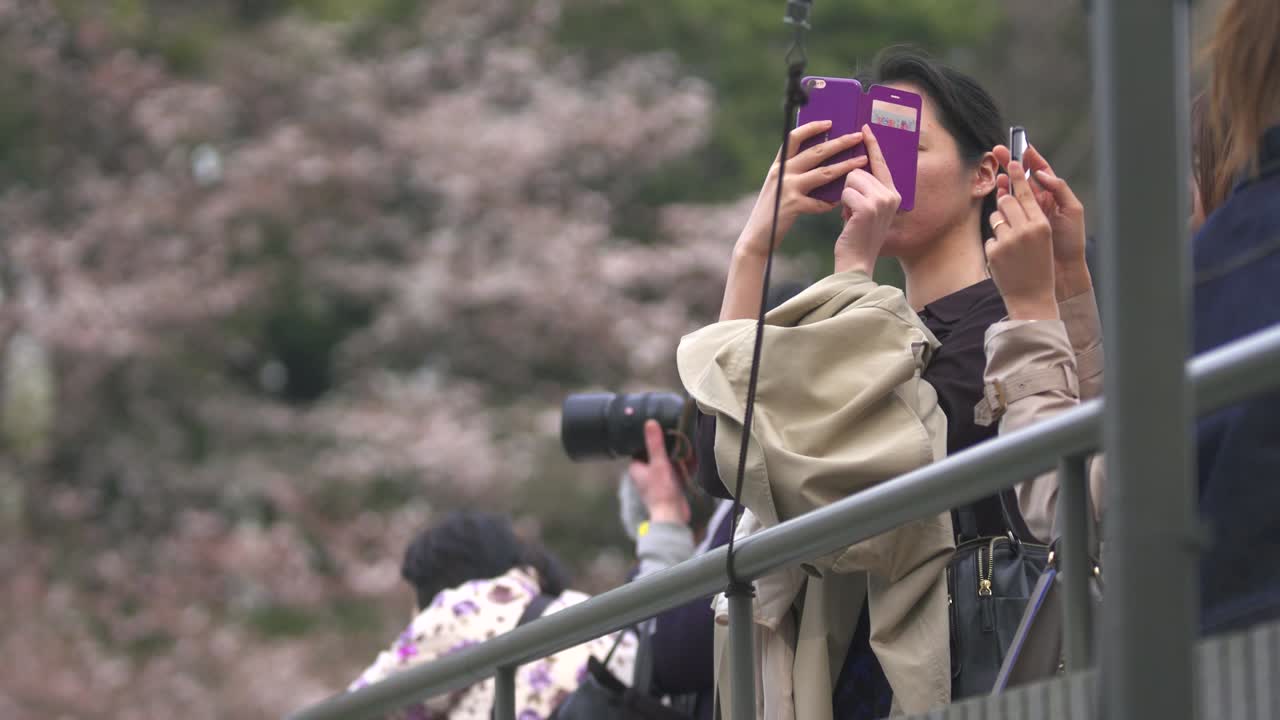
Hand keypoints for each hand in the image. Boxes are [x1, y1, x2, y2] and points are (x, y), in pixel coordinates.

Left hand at [627, 421, 690, 525]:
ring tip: (684, 442)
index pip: (639, 447)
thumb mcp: (658, 463)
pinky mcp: (669, 486)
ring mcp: (658, 480)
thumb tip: (649, 422)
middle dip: (665, 445)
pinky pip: (675, 471)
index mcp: (636, 468)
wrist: (672, 515)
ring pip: (666, 462)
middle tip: (675, 432)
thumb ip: (654, 443)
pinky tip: (691, 457)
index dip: (648, 437)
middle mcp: (645, 474)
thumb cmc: (661, 491)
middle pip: (654, 454)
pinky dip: (682, 465)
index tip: (658, 426)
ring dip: (675, 455)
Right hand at [737, 121, 869, 256]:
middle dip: (839, 142)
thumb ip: (793, 174)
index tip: (830, 123)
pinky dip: (832, 202)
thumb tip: (821, 162)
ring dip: (845, 166)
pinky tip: (841, 202)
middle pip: (815, 151)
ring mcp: (787, 188)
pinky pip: (819, 202)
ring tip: (862, 161)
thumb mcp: (779, 187)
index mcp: (779, 165)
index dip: (812, 128)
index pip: (794, 138)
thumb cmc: (772, 212)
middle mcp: (782, 173)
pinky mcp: (793, 206)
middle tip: (857, 136)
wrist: (756, 237)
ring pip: (822, 172)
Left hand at [834, 125, 900, 274]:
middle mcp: (892, 195)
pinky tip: (849, 221)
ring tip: (852, 216)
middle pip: (859, 170)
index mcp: (893, 193)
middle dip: (849, 188)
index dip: (872, 144)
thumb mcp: (865, 208)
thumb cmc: (856, 235)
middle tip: (854, 210)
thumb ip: (866, 188)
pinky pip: (845, 192)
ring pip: (850, 179)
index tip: (864, 127)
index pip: (880, 162)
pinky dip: (843, 206)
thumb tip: (854, 167)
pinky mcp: (868, 207)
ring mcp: (882, 201)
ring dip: (845, 197)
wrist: (856, 261)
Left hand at [985, 158, 1058, 320]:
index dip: (1017, 174)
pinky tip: (1006, 259)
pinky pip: (991, 237)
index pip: (1025, 193)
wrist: (1033, 297)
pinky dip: (996, 245)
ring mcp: (1008, 241)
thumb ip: (1031, 216)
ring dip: (1001, 225)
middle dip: (1005, 201)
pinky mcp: (994, 252)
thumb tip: (1011, 195)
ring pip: (996, 218)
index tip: (1010, 160)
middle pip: (1006, 200)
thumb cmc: (1040, 265)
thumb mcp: (1043, 238)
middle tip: (1009, 208)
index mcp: (1041, 224)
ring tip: (1013, 245)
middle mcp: (1025, 230)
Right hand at [994, 144, 1090, 298]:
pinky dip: (1002, 200)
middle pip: (1023, 178)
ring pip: (1013, 192)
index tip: (1021, 145)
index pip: (1039, 171)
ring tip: (1000, 175)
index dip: (1030, 157)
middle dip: (1011, 163)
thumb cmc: (1071, 241)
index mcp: (1053, 196)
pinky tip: (999, 194)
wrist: (1062, 269)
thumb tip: (1041, 173)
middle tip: (999, 151)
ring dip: (1006, 181)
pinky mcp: (1017, 226)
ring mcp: (1026, 214)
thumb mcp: (1073, 210)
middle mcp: (1039, 202)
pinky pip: (1007, 209)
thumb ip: (1060, 189)